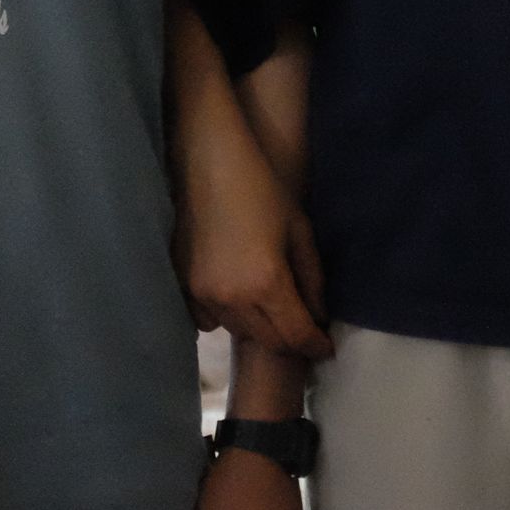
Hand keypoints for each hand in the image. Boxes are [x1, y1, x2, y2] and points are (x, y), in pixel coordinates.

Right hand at [175, 94, 330, 358]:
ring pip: (239, 332)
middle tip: (305, 329)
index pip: (296, 335)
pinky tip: (238, 297)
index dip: (315, 345)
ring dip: (261, 329)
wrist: (207, 162)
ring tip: (274, 312)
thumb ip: (312, 279)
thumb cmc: (262, 188)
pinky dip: (227, 317)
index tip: (326, 347)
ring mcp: (203, 295)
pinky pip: (210, 320)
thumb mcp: (299, 230)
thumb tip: (318, 315)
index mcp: (266, 283)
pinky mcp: (183, 285)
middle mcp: (233, 299)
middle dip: (291, 340)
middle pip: (268, 341)